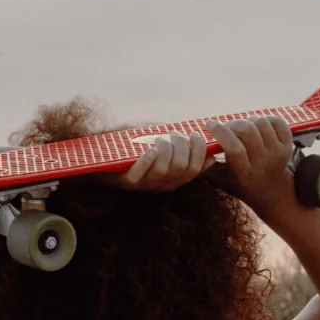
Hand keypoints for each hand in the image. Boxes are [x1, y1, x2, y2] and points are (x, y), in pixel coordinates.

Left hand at [99, 131, 215, 192]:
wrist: (107, 171)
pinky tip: (149, 150)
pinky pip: (139, 174)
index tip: (194, 134)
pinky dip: (146, 160)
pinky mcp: (128, 182)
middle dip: (181, 145)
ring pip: (164, 168)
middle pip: (182, 166)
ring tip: (159, 139)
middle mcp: (163, 185)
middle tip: (173, 134)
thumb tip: (212, 156)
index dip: (199, 150)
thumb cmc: (140, 161)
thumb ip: (186, 158)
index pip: (195, 169)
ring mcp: (145, 185)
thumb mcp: (166, 160)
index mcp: (175, 181)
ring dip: (165, 148)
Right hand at [204, 116, 295, 218]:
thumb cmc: (239, 182)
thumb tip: (196, 149)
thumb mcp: (222, 180)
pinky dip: (266, 119)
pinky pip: (277, 122)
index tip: (209, 124)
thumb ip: (208, 167)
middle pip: (249, 131)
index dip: (220, 132)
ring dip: (248, 121)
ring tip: (243, 128)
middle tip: (227, 127)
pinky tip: (258, 126)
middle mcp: (263, 162)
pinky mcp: (288, 146)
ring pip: (262, 123)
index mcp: (245, 172)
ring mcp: (278, 153)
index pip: (234, 147)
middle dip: (233, 123)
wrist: (269, 190)